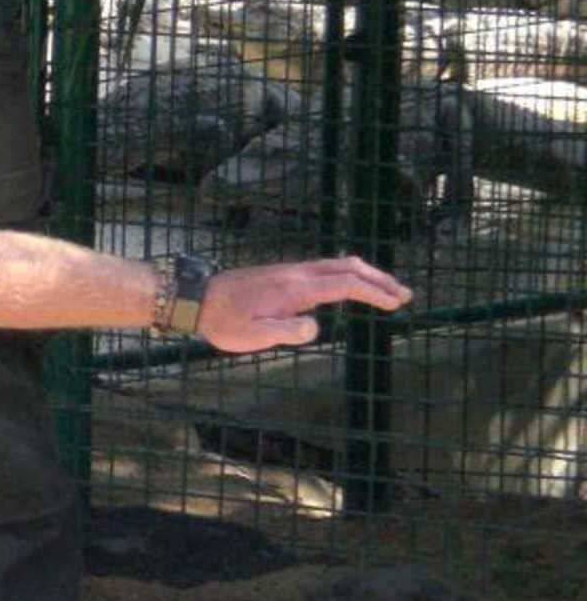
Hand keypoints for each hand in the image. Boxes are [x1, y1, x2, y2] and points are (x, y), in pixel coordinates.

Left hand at [197, 257, 412, 353]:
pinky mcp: (283, 274)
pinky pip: (325, 269)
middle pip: (349, 267)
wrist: (196, 298)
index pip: (346, 284)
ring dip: (366, 275)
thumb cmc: (222, 321)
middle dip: (380, 279)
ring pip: (337, 264)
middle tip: (405, 295)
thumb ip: (285, 331)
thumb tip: (316, 327)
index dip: (375, 292)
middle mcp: (297, 273)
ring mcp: (291, 271)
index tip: (396, 303)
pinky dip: (347, 275)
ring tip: (386, 291)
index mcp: (295, 288)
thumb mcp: (252, 335)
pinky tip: (350, 288)